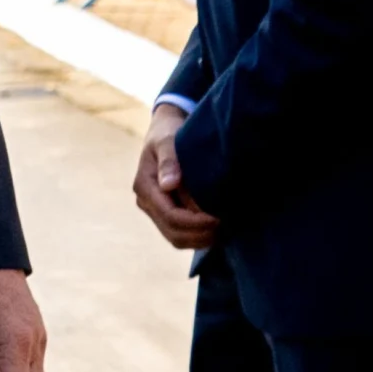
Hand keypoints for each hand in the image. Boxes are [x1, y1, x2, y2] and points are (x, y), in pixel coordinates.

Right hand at [134, 104, 216, 251]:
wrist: (164, 131)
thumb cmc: (168, 133)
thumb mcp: (168, 141)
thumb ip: (170, 160)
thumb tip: (169, 185)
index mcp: (145, 186)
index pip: (170, 216)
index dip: (196, 222)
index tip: (220, 219)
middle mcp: (147, 202)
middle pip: (173, 233)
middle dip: (201, 234)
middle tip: (228, 227)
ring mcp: (155, 210)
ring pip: (176, 238)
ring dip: (201, 239)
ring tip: (225, 231)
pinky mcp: (165, 213)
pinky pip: (180, 234)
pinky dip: (199, 237)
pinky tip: (218, 230)